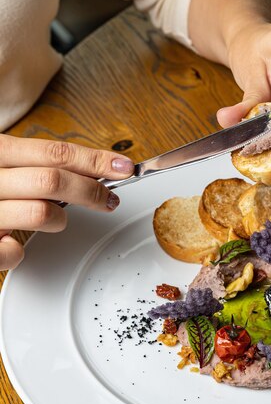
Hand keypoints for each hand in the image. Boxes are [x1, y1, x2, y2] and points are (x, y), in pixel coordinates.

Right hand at [0, 135, 133, 270]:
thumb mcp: (1, 163)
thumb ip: (35, 164)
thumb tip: (90, 168)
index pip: (55, 152)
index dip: (96, 160)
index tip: (124, 167)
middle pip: (54, 180)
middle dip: (91, 191)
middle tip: (108, 200)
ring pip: (41, 213)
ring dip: (59, 219)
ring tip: (57, 219)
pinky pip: (11, 251)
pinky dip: (20, 251)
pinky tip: (14, 243)